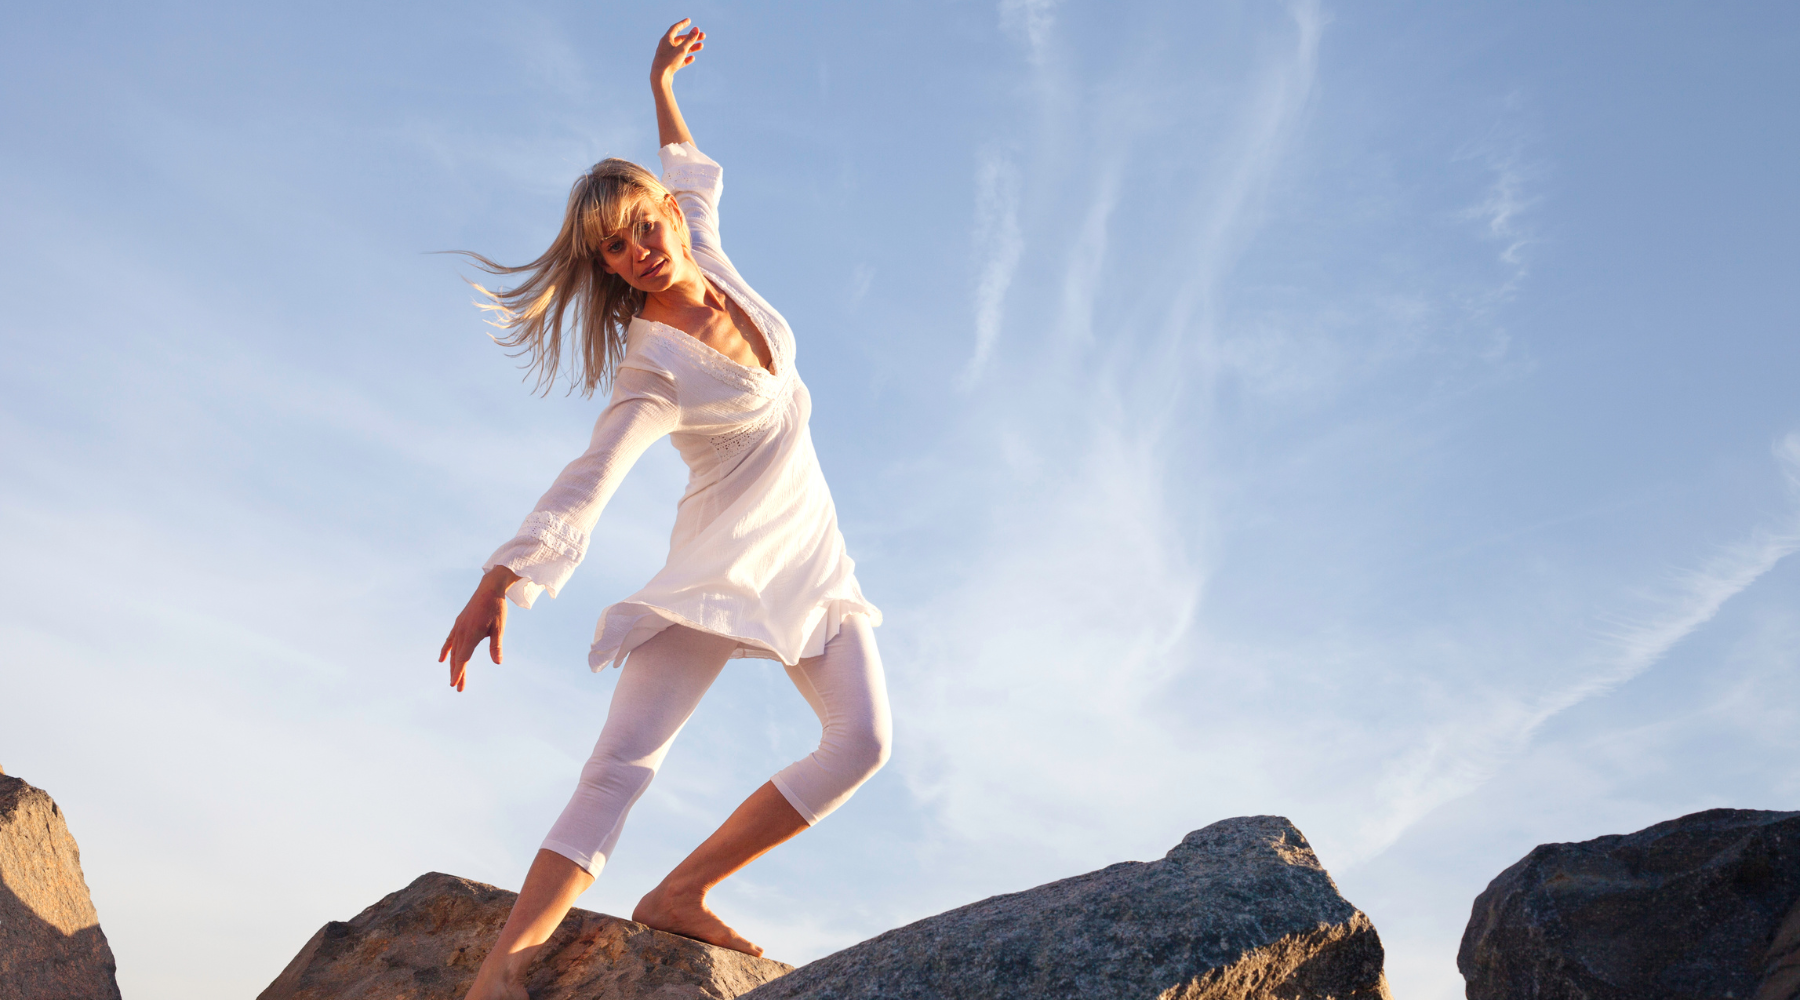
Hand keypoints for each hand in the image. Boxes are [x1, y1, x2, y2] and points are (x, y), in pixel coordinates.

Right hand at [439, 566, 519, 691]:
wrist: (489, 588)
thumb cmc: (497, 608)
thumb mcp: (499, 628)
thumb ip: (496, 646)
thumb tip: (498, 663)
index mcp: (471, 633)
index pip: (463, 657)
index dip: (459, 672)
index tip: (454, 684)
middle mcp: (461, 631)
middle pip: (458, 657)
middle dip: (457, 673)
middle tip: (458, 688)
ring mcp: (458, 627)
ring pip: (453, 650)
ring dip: (453, 665)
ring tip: (453, 678)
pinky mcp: (458, 623)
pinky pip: (450, 640)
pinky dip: (446, 650)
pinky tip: (442, 660)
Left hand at [652, 18, 704, 84]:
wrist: (660, 78)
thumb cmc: (669, 62)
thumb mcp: (681, 49)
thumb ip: (690, 39)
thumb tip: (696, 29)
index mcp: (666, 40)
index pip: (675, 28)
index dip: (683, 24)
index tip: (689, 20)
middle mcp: (665, 46)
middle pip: (681, 39)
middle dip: (692, 38)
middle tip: (703, 36)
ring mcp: (667, 56)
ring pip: (681, 49)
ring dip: (691, 47)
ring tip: (702, 46)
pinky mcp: (669, 65)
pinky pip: (679, 59)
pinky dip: (686, 58)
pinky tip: (692, 58)